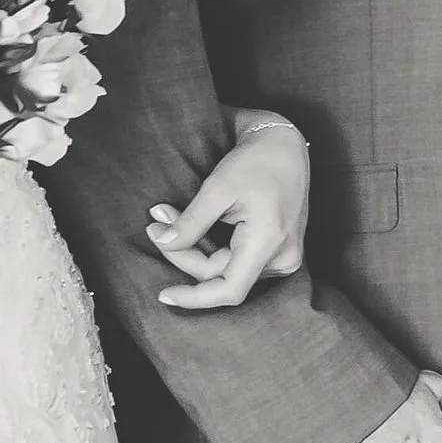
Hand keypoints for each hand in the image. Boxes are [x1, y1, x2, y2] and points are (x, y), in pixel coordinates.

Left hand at [146, 113, 308, 311]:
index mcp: (270, 242)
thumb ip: (192, 222)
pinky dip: (211, 247)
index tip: (165, 294)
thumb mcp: (218, 188)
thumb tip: (164, 243)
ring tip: (168, 217)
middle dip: (184, 252)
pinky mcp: (276, 251)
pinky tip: (191, 227)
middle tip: (156, 223)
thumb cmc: (257, 160)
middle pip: (222, 274)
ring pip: (227, 268)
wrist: (285, 145)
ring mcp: (282, 256)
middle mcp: (282, 257)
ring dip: (195, 248)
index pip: (229, 290)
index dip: (195, 298)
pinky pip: (238, 260)